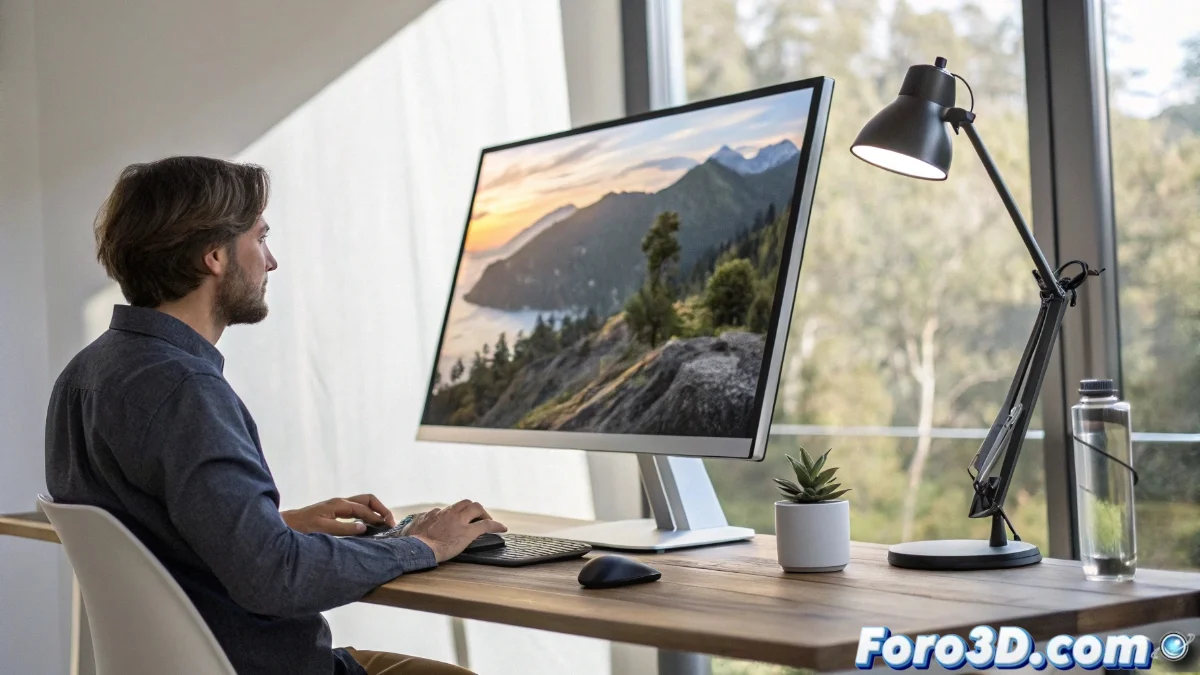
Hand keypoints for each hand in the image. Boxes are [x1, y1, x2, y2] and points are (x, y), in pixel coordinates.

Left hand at [281, 494, 395, 535]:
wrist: (285, 525)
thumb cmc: (301, 527)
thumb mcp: (323, 529)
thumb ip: (344, 528)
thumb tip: (364, 527)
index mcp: (339, 504)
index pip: (365, 508)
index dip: (378, 517)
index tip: (389, 527)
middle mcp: (340, 502)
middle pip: (368, 499)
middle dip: (381, 509)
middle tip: (390, 523)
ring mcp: (338, 506)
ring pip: (363, 503)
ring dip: (375, 511)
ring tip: (383, 524)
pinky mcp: (335, 512)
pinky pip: (356, 509)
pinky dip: (367, 515)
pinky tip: (368, 526)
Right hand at [406, 500, 506, 561]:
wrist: (417, 548)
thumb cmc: (412, 542)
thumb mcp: (411, 528)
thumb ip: (416, 523)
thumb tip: (412, 524)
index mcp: (436, 513)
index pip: (449, 509)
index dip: (457, 515)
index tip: (459, 521)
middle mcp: (449, 513)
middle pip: (465, 503)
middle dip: (473, 509)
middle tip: (477, 518)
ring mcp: (459, 521)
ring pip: (476, 508)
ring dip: (483, 514)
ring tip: (489, 521)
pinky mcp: (468, 532)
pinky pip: (486, 525)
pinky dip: (496, 525)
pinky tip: (502, 528)